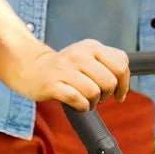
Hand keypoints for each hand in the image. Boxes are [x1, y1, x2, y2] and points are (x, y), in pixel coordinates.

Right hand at [4, 36, 130, 109]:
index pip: (121, 65)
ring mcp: (65, 69)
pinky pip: (78, 100)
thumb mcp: (89, 56)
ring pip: (94, 92)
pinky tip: (77, 104)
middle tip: (96, 96)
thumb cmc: (65, 67)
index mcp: (91, 46)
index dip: (123, 84)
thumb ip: (109, 63)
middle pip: (109, 82)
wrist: (30, 68)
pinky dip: (82, 107)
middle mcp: (79, 55)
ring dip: (93, 103)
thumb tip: (124, 83)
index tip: (118, 93)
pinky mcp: (53, 84)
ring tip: (85, 100)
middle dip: (106, 95)